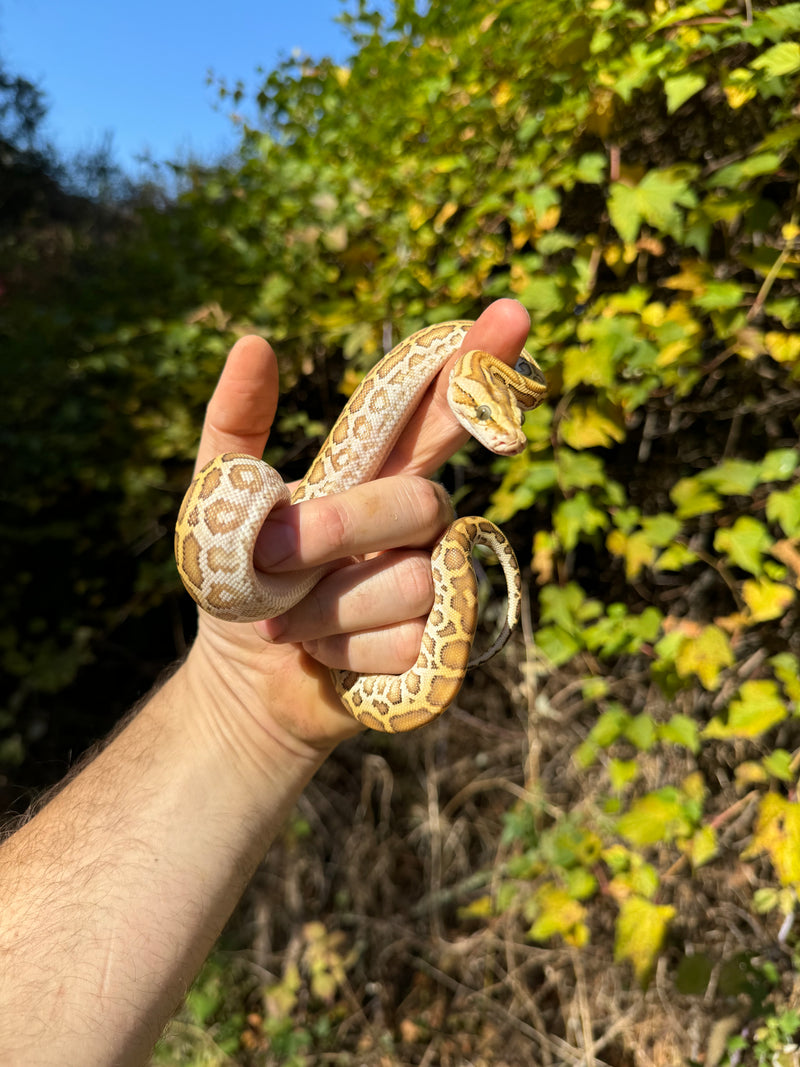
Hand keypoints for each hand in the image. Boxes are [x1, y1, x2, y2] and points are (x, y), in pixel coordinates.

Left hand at [182, 299, 530, 755]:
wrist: (243, 679)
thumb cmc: (237, 581)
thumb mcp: (216, 502)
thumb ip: (233, 428)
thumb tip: (253, 340)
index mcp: (371, 474)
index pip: (430, 410)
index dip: (471, 365)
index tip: (511, 314)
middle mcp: (415, 521)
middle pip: (420, 501)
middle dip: (338, 532)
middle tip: (268, 562)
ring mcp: (436, 582)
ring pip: (411, 582)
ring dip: (325, 611)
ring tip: (290, 623)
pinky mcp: (440, 646)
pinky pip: (409, 644)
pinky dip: (344, 657)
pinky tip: (327, 658)